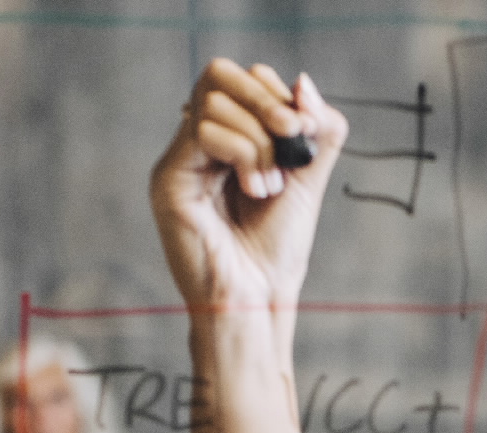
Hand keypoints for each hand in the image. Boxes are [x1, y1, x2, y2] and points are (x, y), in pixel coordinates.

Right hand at [149, 60, 349, 314]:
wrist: (256, 302)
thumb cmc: (276, 252)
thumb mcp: (308, 182)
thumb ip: (317, 133)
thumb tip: (303, 81)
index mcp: (228, 141)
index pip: (242, 80)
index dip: (276, 92)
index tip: (305, 128)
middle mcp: (198, 146)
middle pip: (219, 75)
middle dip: (266, 98)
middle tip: (293, 133)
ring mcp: (180, 160)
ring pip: (213, 102)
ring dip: (258, 140)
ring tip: (270, 186)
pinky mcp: (169, 179)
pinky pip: (205, 132)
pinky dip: (243, 152)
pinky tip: (256, 188)